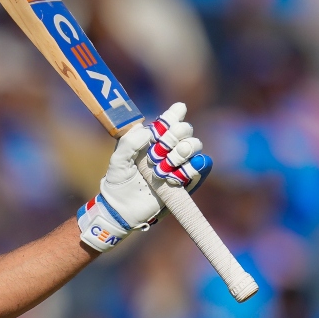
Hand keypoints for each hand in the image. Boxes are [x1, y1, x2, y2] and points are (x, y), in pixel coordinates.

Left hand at [77, 102, 210, 251]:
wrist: (123, 208)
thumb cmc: (118, 181)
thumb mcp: (118, 160)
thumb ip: (130, 142)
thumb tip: (150, 131)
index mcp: (150, 139)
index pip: (167, 121)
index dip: (175, 113)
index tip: (178, 109)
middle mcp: (166, 148)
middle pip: (185, 130)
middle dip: (175, 135)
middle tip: (158, 150)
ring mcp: (177, 163)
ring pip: (194, 146)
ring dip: (180, 154)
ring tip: (161, 168)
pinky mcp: (185, 179)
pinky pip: (200, 167)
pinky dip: (189, 169)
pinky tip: (173, 179)